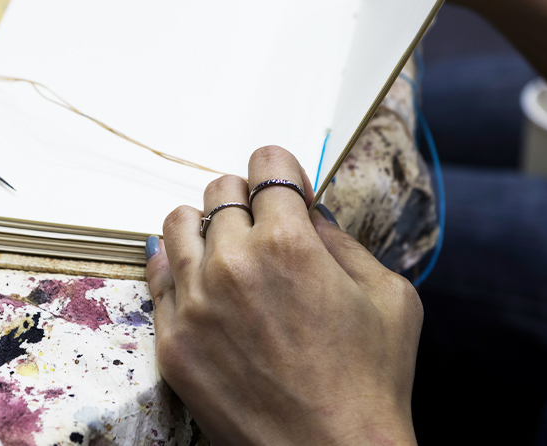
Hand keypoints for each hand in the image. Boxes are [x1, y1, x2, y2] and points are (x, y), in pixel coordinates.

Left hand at [146, 146, 421, 444]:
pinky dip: (181, 272)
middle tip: (263, 228)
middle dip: (246, 200)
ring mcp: (194, 304)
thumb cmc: (369, 382)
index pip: (267, 164)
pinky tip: (205, 287)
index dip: (282, 173)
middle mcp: (232, 264)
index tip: (287, 191)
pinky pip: (158, 278)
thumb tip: (308, 213)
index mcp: (288, 243)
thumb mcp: (389, 295)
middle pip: (220, 189)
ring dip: (206, 228)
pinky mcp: (172, 342)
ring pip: (178, 225)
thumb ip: (343, 240)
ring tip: (228, 252)